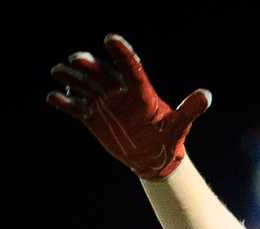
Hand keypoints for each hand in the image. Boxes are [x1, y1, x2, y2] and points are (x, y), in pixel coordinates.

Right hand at [46, 33, 209, 179]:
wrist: (154, 157)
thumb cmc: (170, 139)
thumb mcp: (180, 125)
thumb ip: (189, 109)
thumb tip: (206, 96)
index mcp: (140, 91)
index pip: (130, 67)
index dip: (122, 54)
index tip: (111, 39)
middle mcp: (120, 92)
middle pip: (102, 73)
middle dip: (89, 65)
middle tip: (76, 59)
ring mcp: (105, 103)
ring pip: (85, 86)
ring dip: (72, 78)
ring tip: (58, 72)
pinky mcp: (93, 117)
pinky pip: (76, 107)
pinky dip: (65, 102)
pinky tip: (53, 98)